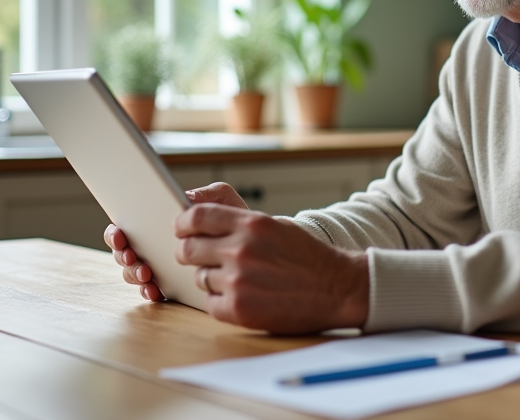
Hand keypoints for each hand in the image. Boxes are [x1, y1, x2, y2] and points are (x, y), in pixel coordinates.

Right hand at [103, 183, 250, 301]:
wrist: (256, 247)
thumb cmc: (234, 220)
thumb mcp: (222, 201)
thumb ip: (204, 196)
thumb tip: (183, 200)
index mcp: (159, 220)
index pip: (128, 224)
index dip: (116, 230)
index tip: (120, 234)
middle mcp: (154, 244)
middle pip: (124, 250)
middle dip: (121, 254)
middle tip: (130, 255)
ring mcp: (160, 266)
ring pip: (134, 272)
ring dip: (134, 273)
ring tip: (147, 273)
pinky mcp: (170, 286)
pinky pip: (151, 291)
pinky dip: (149, 291)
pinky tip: (155, 290)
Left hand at [175, 203, 368, 333]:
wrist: (338, 288)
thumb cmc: (306, 256)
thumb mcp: (275, 225)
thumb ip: (237, 219)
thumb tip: (195, 211)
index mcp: (251, 224)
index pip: (196, 217)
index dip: (182, 223)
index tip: (181, 228)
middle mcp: (241, 250)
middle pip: (188, 249)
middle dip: (189, 252)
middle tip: (199, 257)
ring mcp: (239, 282)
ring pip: (200, 277)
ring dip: (211, 278)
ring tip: (237, 279)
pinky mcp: (239, 310)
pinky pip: (210, 303)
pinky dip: (221, 302)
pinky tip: (243, 296)